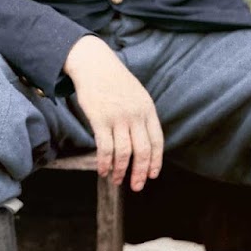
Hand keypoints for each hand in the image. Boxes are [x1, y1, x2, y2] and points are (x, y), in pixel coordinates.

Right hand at [63, 35, 162, 191]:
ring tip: (116, 180)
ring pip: (123, 153)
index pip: (157, 140)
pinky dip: (105, 163)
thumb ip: (142, 115)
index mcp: (147, 109)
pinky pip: (105, 148)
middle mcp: (135, 115)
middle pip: (142, 151)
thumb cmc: (113, 80)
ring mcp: (118, 117)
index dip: (156, 161)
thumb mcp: (136, 94)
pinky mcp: (100, 119)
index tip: (153, 175)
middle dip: (140, 172)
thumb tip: (143, 140)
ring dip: (120, 171)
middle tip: (136, 186)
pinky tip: (103, 170)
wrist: (93, 64)